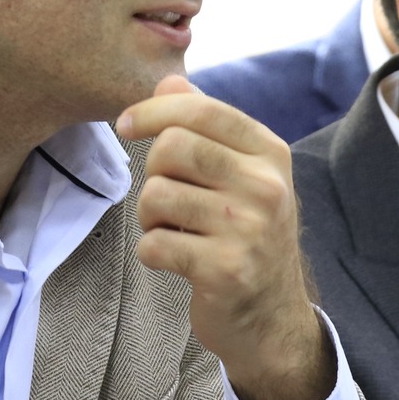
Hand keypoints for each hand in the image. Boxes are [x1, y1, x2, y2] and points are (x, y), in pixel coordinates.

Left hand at [117, 75, 331, 399]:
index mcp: (270, 153)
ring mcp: (249, 230)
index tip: (126, 125)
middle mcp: (266, 186)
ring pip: (156, 196)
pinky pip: (154, 244)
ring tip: (173, 231)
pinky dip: (153, 253)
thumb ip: (206, 126)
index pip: (201, 110)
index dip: (152, 111)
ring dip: (150, 218)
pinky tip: (176, 261)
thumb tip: (169, 81)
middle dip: (152, 173)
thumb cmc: (247, 237)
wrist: (272, 319)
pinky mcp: (226, 271)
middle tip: (166, 200)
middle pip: (172, 148)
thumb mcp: (241, 175)